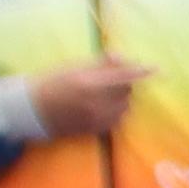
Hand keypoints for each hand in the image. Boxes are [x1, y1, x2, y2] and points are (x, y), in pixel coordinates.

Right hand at [24, 57, 144, 143]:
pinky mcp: (95, 129)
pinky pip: (117, 119)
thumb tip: (122, 57)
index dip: (142, 72)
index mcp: (89, 83)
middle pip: (127, 92)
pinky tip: (104, 105)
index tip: (156, 69)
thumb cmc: (52, 83)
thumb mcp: (73, 68)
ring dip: (123, 98)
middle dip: (127, 83)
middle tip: (115, 78)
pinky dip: (117, 111)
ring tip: (107, 92)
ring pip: (125, 107)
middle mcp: (96, 102)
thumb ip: (100, 64)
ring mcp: (97, 118)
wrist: (32, 109)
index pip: (125, 77)